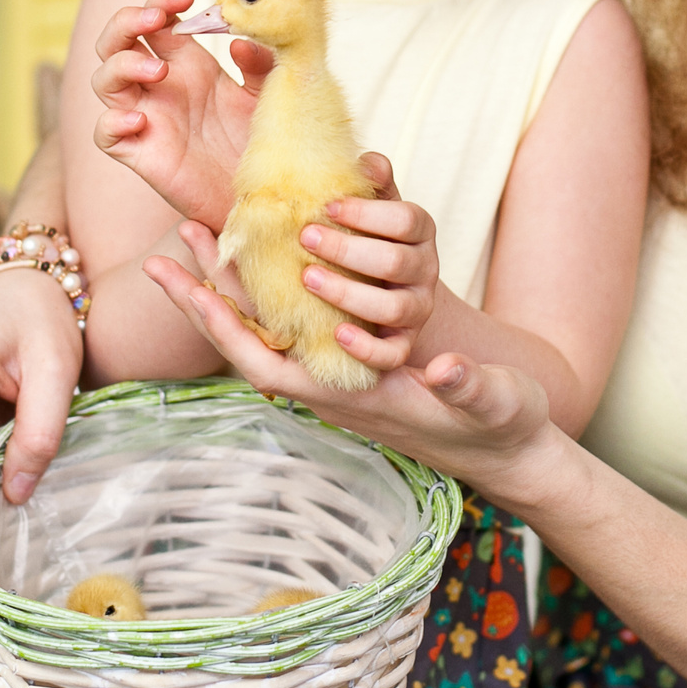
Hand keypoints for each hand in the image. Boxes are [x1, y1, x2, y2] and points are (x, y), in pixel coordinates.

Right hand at [90, 0, 269, 228]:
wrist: (262, 196)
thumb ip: (260, 64)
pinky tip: (140, 119)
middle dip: (127, 21)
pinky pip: (105, 135)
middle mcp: (160, 87)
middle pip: (116, 42)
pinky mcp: (141, 154)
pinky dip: (112, 122)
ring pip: (104, 81)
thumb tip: (238, 40)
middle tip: (156, 19)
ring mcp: (146, 118)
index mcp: (187, 64)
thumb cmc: (261, 142)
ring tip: (160, 70)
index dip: (161, 1)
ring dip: (122, 65)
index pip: (155, 20)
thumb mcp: (268, 95)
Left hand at [143, 225, 565, 506]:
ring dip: (235, 286)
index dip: (221, 325)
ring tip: (207, 237)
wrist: (510, 450)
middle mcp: (332, 389)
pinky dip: (272, 292)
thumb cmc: (500, 426)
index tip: (185, 283)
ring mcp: (339, 378)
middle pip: (252, 341)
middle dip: (209, 293)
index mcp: (350, 399)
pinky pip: (296, 325)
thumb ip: (467, 387)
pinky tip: (266, 261)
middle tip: (176, 240)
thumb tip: (446, 368)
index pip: (265, 364)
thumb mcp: (492, 402)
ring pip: (269, 330)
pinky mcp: (354, 366)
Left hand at [298, 154, 440, 375]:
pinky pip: (392, 354)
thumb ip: (372, 183)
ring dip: (348, 293)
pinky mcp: (403, 344)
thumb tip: (367, 163)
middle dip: (348, 249)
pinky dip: (366, 347)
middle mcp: (426, 271)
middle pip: (397, 262)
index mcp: (419, 232)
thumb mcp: (374, 206)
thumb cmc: (369, 236)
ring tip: (308, 279)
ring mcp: (417, 310)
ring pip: (394, 308)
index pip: (407, 220)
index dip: (369, 213)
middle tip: (305, 237)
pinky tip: (337, 334)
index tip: (328, 206)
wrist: (387, 288)